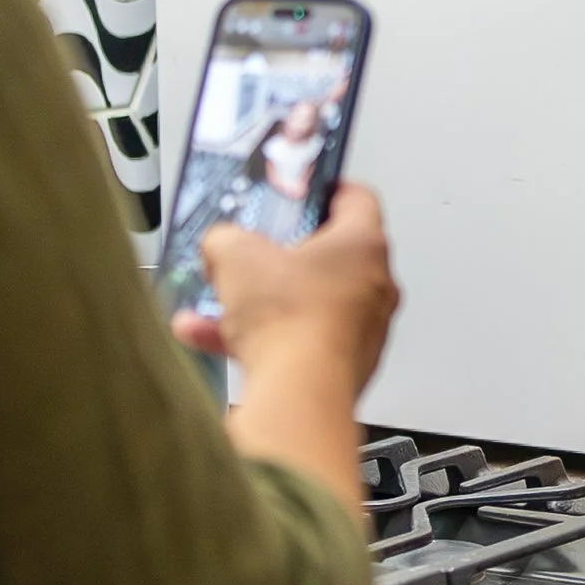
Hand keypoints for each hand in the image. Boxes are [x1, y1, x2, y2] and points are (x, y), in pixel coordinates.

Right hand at [170, 182, 398, 391]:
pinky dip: (258, 341)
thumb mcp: (237, 256)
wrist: (299, 395)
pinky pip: (296, 343)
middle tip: (252, 252)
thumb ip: (226, 239)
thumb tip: (220, 244)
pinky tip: (211, 339)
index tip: (300, 191)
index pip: (356, 198)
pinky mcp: (343, 367)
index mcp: (363, 245)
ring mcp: (361, 330)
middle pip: (326, 257)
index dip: (323, 189)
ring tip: (217, 304)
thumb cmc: (291, 322)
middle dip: (279, 257)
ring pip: (305, 305)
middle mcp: (373, 286)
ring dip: (259, 304)